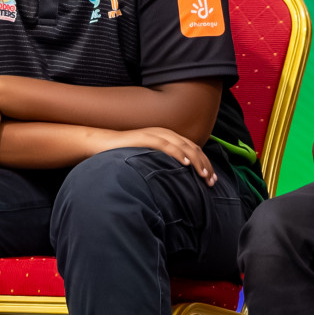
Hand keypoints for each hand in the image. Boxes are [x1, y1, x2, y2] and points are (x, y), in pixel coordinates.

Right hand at [91, 127, 218, 186]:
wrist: (101, 144)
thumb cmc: (123, 154)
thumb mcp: (148, 159)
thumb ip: (162, 164)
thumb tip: (177, 180)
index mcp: (167, 138)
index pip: (193, 149)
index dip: (205, 163)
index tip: (212, 179)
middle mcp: (164, 134)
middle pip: (192, 147)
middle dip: (204, 164)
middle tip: (211, 181)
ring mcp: (154, 134)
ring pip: (183, 146)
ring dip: (195, 160)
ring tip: (203, 174)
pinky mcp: (144, 138)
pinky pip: (165, 145)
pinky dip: (177, 153)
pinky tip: (185, 163)